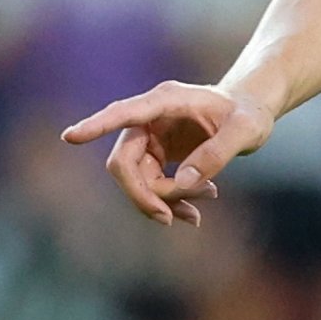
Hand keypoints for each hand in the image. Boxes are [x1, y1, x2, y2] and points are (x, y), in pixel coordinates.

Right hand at [60, 81, 276, 227]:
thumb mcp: (246, 131)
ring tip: (201, 210)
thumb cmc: (249, 114)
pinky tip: (196, 210)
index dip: (97, 125)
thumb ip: (219, 153)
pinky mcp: (155, 155)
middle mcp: (150, 118)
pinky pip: (149, 185)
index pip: (124, 113)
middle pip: (124, 162)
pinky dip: (169, 202)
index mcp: (166, 100)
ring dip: (163, 201)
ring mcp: (150, 138)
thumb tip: (185, 182)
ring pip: (136, 180)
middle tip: (171, 219)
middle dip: (144, 194)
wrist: (249, 113)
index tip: (71, 136)